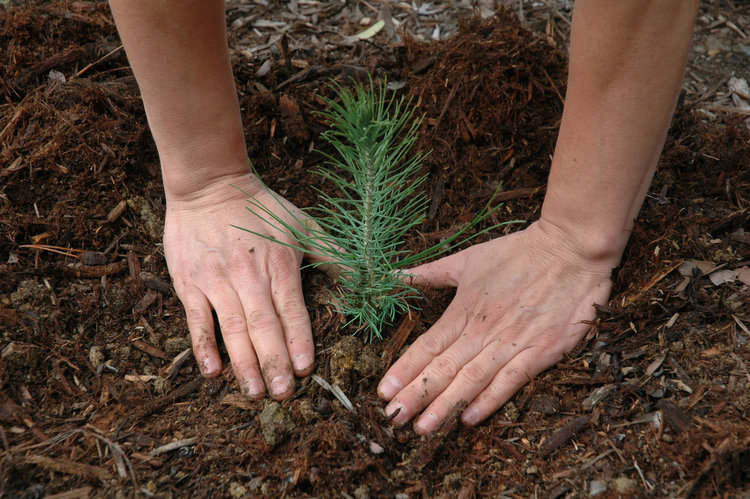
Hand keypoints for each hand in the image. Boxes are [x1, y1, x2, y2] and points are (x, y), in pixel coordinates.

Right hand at [163, 172, 315, 399]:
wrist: (208, 185)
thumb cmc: (261, 207)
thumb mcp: (303, 224)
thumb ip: (333, 254)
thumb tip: (367, 277)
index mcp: (279, 264)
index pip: (291, 309)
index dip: (298, 339)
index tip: (306, 369)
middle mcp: (248, 275)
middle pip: (263, 325)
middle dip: (274, 361)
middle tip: (283, 394)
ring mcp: (217, 280)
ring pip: (232, 328)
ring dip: (243, 362)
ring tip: (254, 392)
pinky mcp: (190, 282)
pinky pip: (196, 319)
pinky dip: (203, 346)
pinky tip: (212, 371)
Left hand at [377, 220, 613, 432]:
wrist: (570, 249)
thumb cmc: (518, 252)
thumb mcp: (468, 258)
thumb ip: (431, 272)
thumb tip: (395, 275)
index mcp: (464, 309)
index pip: (427, 346)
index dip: (404, 370)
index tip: (383, 392)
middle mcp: (483, 330)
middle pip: (443, 368)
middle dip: (416, 395)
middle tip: (393, 419)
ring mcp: (512, 342)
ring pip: (472, 379)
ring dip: (445, 405)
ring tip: (423, 428)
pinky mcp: (541, 351)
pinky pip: (511, 381)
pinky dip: (489, 401)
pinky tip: (469, 419)